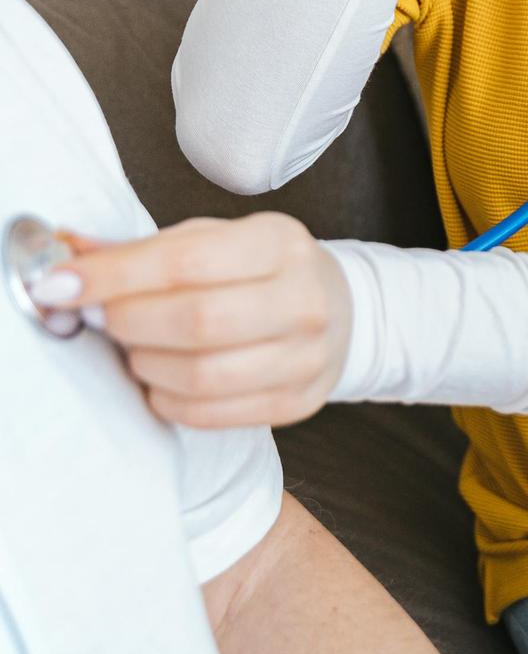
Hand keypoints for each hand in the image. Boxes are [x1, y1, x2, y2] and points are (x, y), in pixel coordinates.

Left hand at [33, 213, 352, 427]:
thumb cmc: (261, 270)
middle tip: (102, 317)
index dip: (116, 275)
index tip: (63, 283)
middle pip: (196, 321)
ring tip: (136, 347)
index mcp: (280, 242)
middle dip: (129, 321)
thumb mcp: (216, 240)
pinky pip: (211, 414)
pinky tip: (161, 378)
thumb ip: (147, 250)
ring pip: (201, 375)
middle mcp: (303, 298)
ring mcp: (306, 356)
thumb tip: (70, 254)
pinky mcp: (296, 402)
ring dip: (146, 364)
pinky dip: (168, 399)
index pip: (186, 261)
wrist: (338, 308)